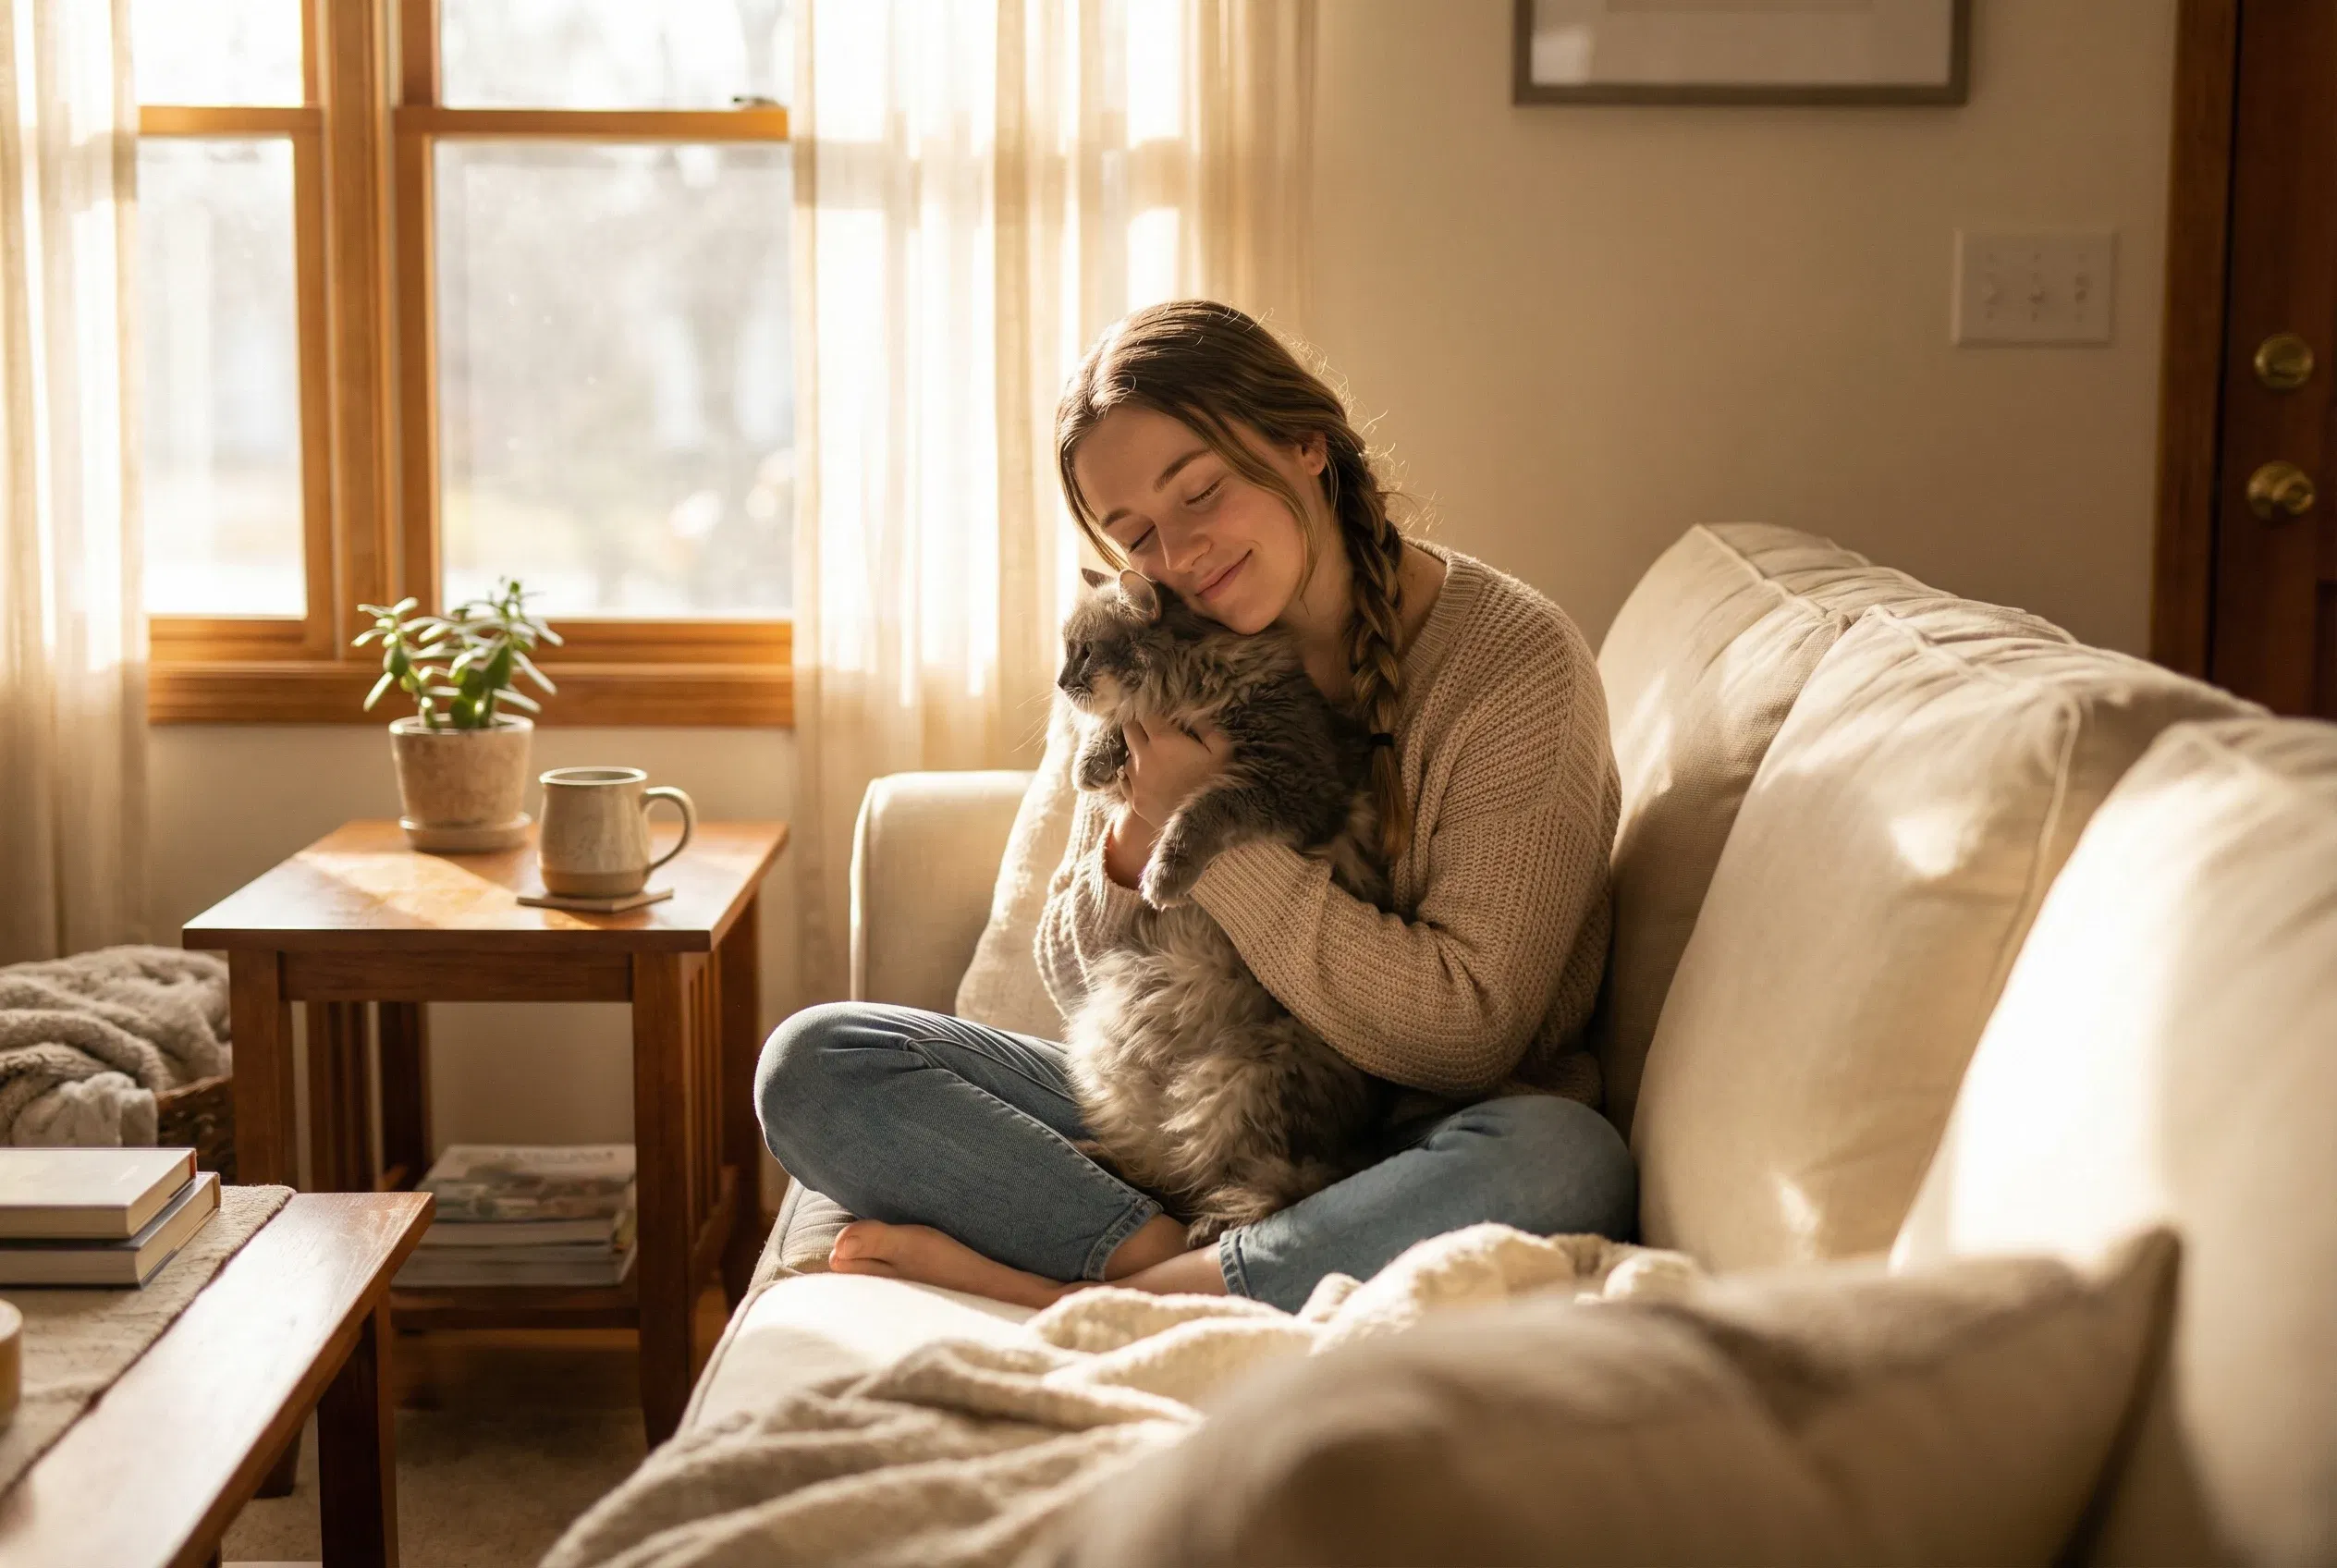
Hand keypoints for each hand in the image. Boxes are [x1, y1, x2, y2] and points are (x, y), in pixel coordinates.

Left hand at [1102, 717, 1227, 888]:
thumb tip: (1193, 714)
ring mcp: (1136, 780)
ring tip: (1153, 758)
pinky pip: (1124, 780)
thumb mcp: (1223, 751)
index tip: (1159, 713)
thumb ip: (1207, 727)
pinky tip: (1146, 778)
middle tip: (1152, 730)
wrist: (1205, 828)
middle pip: (1128, 730)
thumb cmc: (1219, 786)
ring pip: (1126, 756)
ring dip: (1136, 753)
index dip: (1151, 711)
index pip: (1145, 713)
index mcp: (1164, 740)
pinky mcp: (1134, 800)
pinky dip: (1133, 776)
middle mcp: (1144, 757)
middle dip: (1138, 726)